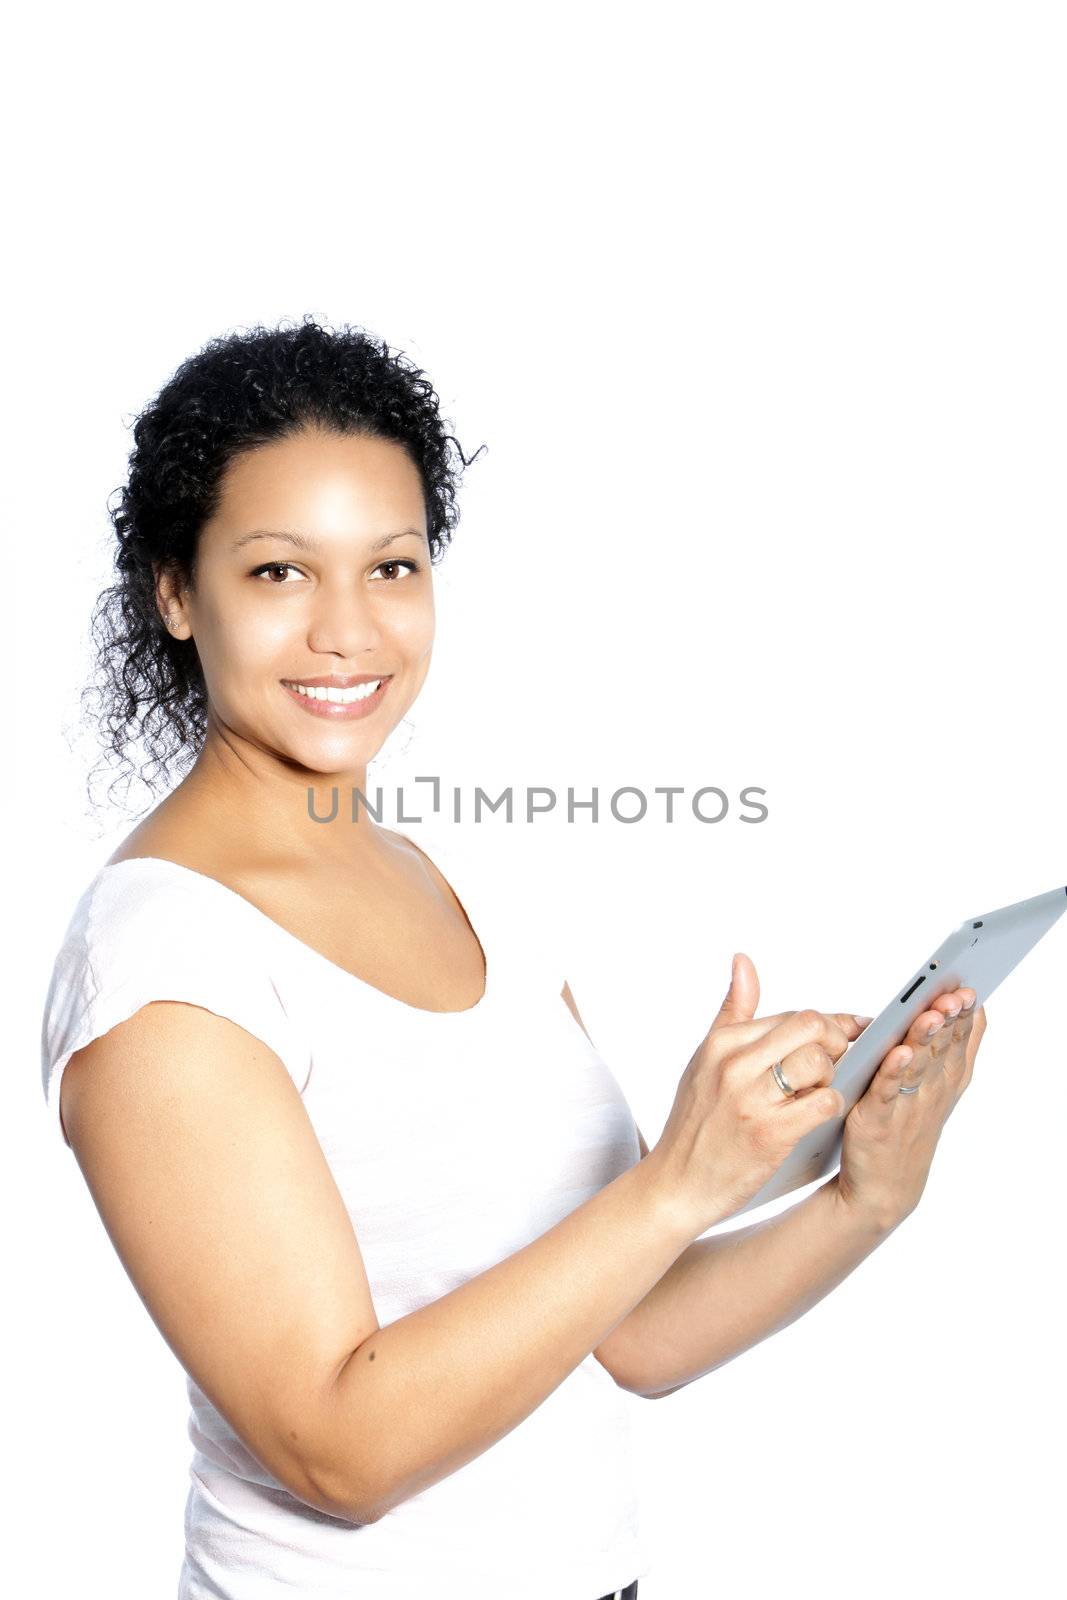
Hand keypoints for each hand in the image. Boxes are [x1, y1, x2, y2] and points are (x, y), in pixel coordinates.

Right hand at [648, 952, 866, 1234]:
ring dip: (833, 1077)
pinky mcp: (770, 1134)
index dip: (828, 1025)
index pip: (793, 1015)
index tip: (847, 1033)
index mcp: (723, 1043)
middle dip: (837, 1042)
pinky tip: (819, 1114)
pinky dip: (832, 1106)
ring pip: (820, 1062)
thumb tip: (744, 960)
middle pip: (812, 1027)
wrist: (678, 1183)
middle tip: (837, 1062)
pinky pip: (823, 1103)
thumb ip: (732, 1010)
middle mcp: (735, 1065)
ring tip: (819, 1091)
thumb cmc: (696, 1122)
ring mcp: (751, 1099)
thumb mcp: (705, 1060)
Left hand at [834, 986, 987, 1230]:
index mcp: (946, 1079)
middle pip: (941, 1047)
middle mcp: (932, 1091)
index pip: (959, 1038)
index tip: (968, 989)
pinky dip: (892, 1072)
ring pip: (917, 1065)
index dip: (962, 1013)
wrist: (884, 1188)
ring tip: (931, 1015)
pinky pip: (885, 1091)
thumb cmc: (908, 1127)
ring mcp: (905, 1106)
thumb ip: (955, 1049)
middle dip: (947, 1019)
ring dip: (924, 1039)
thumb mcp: (940, 1087)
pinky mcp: (876, 1120)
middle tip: (954, 994)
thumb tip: (973, 1008)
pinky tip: (899, 1053)